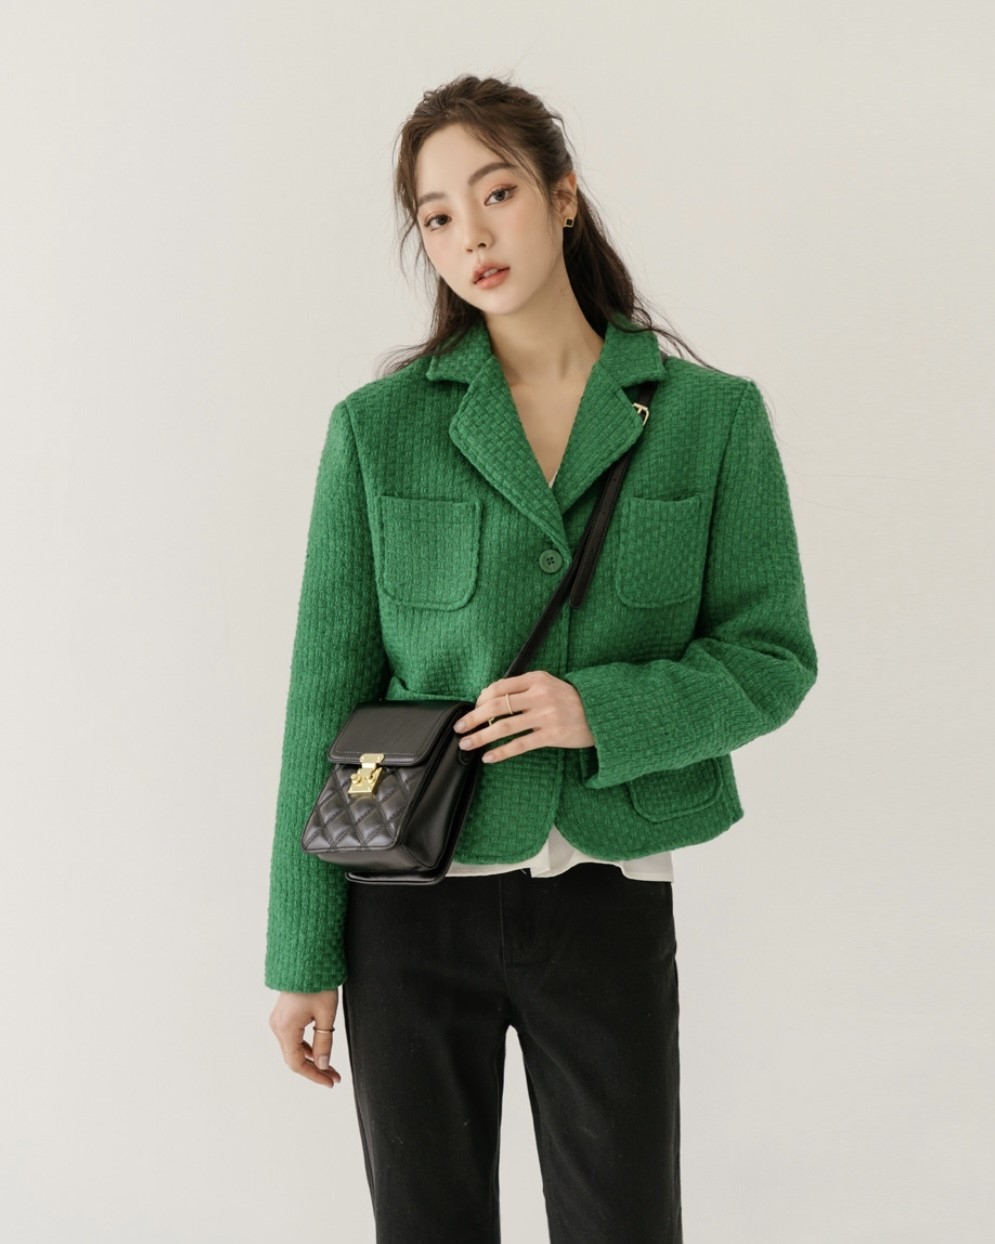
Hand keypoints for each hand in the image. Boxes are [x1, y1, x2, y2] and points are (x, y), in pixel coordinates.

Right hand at [269, 989, 341, 1088]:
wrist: (307, 957)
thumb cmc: (318, 982)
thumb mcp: (326, 1014)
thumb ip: (324, 1041)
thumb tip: (323, 1065)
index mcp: (286, 1028)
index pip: (297, 1063)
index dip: (314, 1076)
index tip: (331, 1082)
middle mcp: (278, 1026)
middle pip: (294, 1058)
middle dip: (315, 1069)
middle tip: (335, 1077)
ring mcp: (278, 1020)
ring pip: (293, 1049)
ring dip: (311, 1059)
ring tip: (331, 1066)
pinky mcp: (282, 1015)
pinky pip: (292, 1038)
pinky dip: (306, 1047)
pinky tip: (320, 1050)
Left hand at [452, 670, 594, 764]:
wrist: (602, 713)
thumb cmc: (572, 700)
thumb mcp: (548, 685)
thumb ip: (524, 689)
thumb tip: (491, 700)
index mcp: (536, 679)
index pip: (499, 687)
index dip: (481, 699)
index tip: (473, 709)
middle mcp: (539, 695)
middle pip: (496, 706)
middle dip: (473, 718)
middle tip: (459, 727)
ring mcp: (546, 715)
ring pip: (504, 726)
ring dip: (481, 736)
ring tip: (466, 744)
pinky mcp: (552, 734)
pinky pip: (520, 744)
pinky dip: (501, 752)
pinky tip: (488, 757)